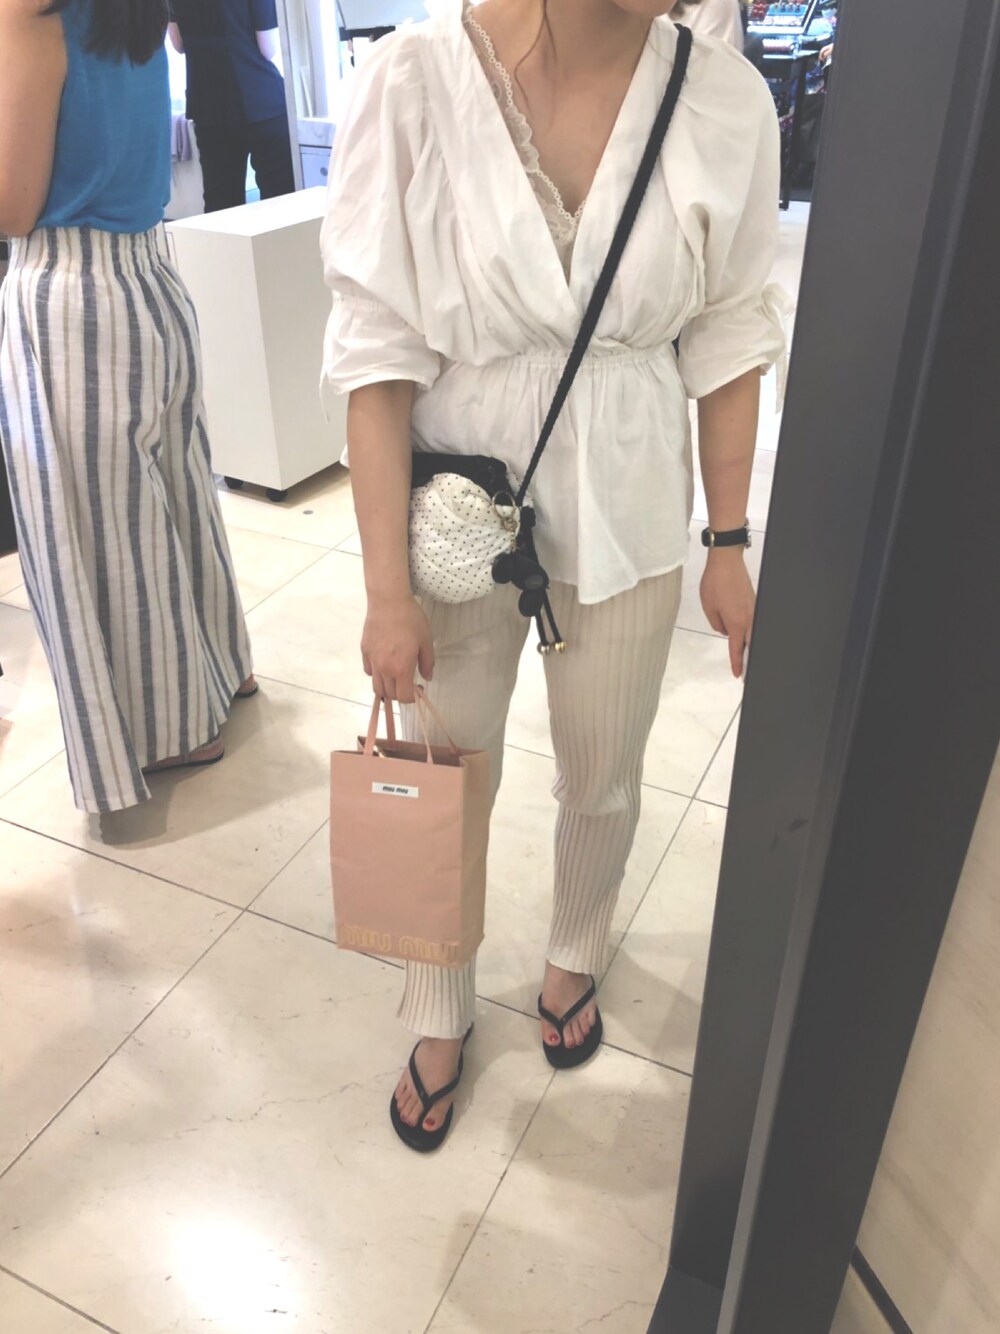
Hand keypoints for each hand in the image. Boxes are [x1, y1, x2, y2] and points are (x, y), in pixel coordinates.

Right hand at [361, 594, 434, 702]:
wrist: (388, 601)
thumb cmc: (410, 620)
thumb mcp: (426, 641)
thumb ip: (427, 663)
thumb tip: (427, 677)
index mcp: (401, 668)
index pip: (404, 697)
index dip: (412, 698)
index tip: (418, 689)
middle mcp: (384, 669)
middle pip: (389, 695)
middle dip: (400, 694)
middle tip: (409, 683)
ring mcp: (372, 661)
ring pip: (376, 686)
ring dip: (387, 687)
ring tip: (395, 677)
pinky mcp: (364, 651)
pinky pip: (368, 671)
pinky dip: (376, 674)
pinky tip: (384, 664)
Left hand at [700, 550, 755, 678]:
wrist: (727, 560)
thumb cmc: (715, 582)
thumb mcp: (708, 607)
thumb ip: (716, 624)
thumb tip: (725, 630)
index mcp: (736, 622)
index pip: (737, 648)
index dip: (738, 663)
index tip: (739, 675)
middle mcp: (748, 618)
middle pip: (752, 644)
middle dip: (750, 658)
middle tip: (748, 671)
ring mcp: (753, 609)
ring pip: (754, 632)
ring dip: (751, 644)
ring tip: (747, 655)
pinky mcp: (754, 601)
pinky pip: (754, 621)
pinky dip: (751, 630)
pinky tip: (745, 633)